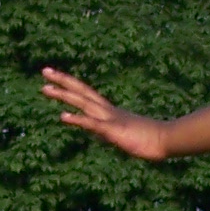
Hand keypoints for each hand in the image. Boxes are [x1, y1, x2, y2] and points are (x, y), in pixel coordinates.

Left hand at [42, 68, 171, 160]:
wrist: (166, 139)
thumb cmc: (148, 138)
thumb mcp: (122, 134)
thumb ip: (108, 132)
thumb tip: (99, 133)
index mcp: (108, 110)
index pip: (86, 93)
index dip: (70, 84)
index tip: (54, 76)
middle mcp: (106, 110)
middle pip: (81, 92)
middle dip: (62, 81)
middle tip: (44, 71)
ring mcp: (109, 119)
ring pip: (83, 103)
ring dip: (63, 96)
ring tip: (44, 88)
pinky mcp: (113, 131)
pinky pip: (92, 124)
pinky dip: (77, 120)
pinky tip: (62, 116)